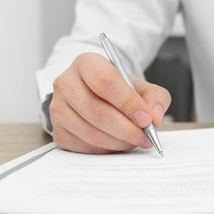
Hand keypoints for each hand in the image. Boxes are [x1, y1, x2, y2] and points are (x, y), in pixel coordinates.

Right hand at [49, 52, 170, 153]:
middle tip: (145, 137)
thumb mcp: (142, 86)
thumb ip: (155, 98)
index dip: (127, 103)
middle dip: (126, 129)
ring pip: (91, 133)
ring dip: (119, 142)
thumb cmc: (120, 90)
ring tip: (135, 140)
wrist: (97, 96)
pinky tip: (119, 143)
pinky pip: (85, 146)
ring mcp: (58, 108)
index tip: (146, 119)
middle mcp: (66, 83)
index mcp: (87, 63)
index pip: (105, 82)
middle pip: (97, 112)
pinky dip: (107, 149)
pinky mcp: (58, 131)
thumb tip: (154, 118)